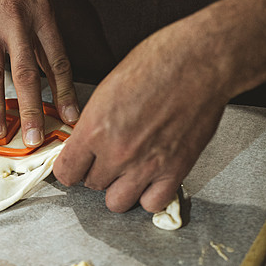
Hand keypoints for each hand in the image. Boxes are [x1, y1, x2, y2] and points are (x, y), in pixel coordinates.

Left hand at [53, 21, 230, 212]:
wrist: (200, 61)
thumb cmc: (158, 63)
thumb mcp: (108, 89)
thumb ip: (94, 123)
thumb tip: (86, 142)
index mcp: (95, 130)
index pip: (66, 172)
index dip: (70, 169)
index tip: (77, 165)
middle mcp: (117, 152)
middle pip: (92, 185)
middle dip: (97, 173)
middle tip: (108, 159)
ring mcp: (146, 165)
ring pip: (117, 202)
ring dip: (119, 189)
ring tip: (127, 172)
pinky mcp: (174, 171)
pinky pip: (151, 203)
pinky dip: (149, 195)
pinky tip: (151, 180)